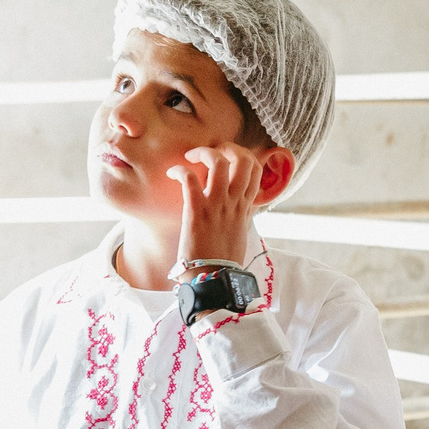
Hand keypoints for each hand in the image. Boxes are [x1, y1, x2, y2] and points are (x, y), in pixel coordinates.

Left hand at [169, 143, 286, 268]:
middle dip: (227, 147)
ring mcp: (216, 206)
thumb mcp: (239, 235)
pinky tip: (172, 173)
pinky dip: (179, 170)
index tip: (227, 158)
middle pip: (243, 159)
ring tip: (190, 157)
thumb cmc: (223, 262)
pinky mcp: (196, 212)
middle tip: (211, 152)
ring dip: (202, 152)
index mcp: (244, 208)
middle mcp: (234, 203)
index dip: (244, 155)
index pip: (256, 170)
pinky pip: (189, 179)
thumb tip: (237, 210)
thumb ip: (239, 217)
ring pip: (218, 162)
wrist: (213, 281)